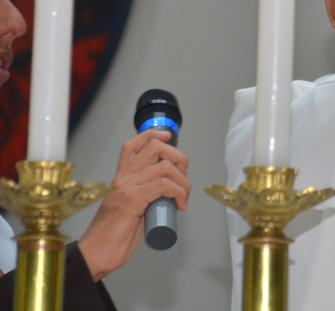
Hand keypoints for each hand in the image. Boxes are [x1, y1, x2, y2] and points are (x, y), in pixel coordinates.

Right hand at [77, 130, 189, 281]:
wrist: (95, 256)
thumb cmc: (112, 237)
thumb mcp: (130, 210)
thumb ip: (144, 197)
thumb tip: (167, 194)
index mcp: (121, 178)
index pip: (133, 145)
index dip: (153, 135)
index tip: (168, 137)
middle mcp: (122, 178)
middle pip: (155, 148)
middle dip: (179, 158)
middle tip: (183, 180)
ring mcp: (126, 187)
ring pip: (165, 166)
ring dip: (184, 181)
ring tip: (183, 198)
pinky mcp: (132, 199)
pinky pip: (164, 185)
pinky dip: (179, 192)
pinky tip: (180, 205)